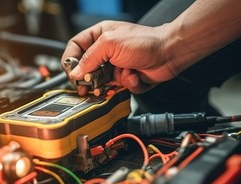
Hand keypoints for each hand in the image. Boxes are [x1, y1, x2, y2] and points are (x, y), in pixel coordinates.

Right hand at [61, 20, 176, 94]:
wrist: (169, 53)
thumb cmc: (144, 41)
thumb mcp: (110, 44)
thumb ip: (89, 58)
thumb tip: (76, 72)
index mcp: (99, 37)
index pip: (75, 48)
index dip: (70, 61)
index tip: (72, 73)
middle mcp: (105, 52)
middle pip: (85, 69)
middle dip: (87, 79)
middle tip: (87, 86)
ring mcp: (115, 66)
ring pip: (100, 83)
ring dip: (108, 84)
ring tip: (115, 81)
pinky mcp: (125, 79)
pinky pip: (118, 88)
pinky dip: (127, 84)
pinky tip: (134, 75)